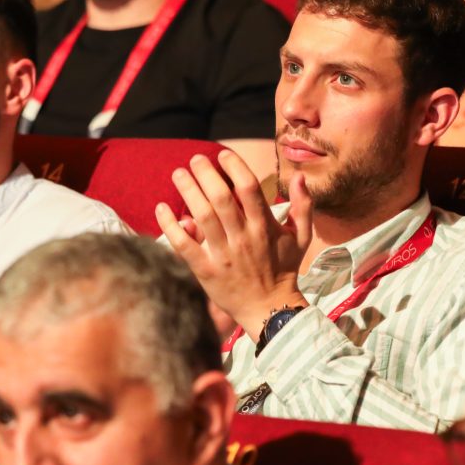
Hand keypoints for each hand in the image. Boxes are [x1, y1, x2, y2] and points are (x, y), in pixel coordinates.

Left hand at [156, 150, 311, 339]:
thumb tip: (298, 175)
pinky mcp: (206, 271)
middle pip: (221, 197)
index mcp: (264, 227)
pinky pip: (184, 245)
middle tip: (195, 160)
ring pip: (202, 216)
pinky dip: (171, 226)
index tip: (222, 155)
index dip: (234, 166)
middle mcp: (243, 238)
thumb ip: (303, 206)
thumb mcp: (300, 237)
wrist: (270, 310)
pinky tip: (161, 209)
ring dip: (188, 191)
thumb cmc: (284, 270)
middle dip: (205, 173)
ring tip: (178, 174)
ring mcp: (223, 255)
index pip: (248, 188)